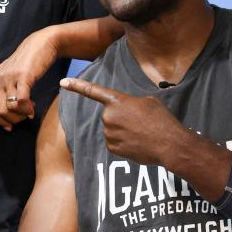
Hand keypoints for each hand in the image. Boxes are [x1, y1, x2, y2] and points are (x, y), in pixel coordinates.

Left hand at [0, 29, 60, 130]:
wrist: (43, 43)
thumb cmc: (30, 61)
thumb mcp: (13, 74)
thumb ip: (9, 88)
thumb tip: (11, 110)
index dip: (0, 120)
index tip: (11, 126)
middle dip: (12, 120)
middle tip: (23, 118)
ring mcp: (10, 77)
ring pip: (9, 107)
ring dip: (20, 115)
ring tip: (29, 112)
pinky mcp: (23, 76)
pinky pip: (21, 100)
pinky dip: (26, 109)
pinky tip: (32, 109)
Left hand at [59, 77, 189, 165]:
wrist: (169, 144)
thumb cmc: (161, 120)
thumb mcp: (149, 102)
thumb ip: (132, 104)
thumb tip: (128, 113)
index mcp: (117, 101)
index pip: (93, 91)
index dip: (77, 86)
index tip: (63, 82)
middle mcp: (109, 117)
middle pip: (110, 116)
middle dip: (122, 118)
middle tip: (141, 122)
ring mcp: (109, 134)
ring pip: (112, 130)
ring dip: (124, 131)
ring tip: (142, 133)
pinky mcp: (112, 148)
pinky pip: (115, 143)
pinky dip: (124, 143)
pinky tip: (138, 143)